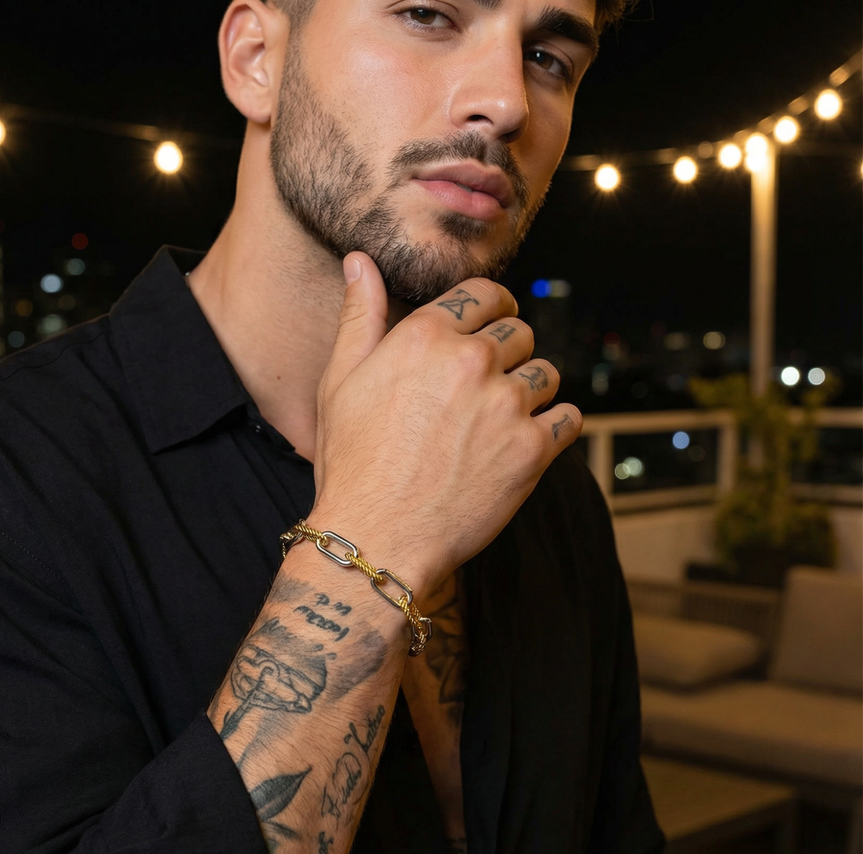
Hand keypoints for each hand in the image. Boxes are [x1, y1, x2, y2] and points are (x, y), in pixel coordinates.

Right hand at [311, 252, 581, 594]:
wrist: (376, 538)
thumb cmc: (352, 464)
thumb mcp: (340, 382)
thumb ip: (359, 315)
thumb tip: (361, 261)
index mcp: (425, 336)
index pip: (485, 293)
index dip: (492, 308)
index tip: (492, 325)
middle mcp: (471, 361)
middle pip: (519, 332)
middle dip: (508, 353)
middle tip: (487, 387)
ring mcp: (506, 405)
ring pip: (546, 374)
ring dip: (532, 390)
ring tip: (502, 420)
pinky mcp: (532, 450)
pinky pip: (569, 419)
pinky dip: (556, 428)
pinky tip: (528, 442)